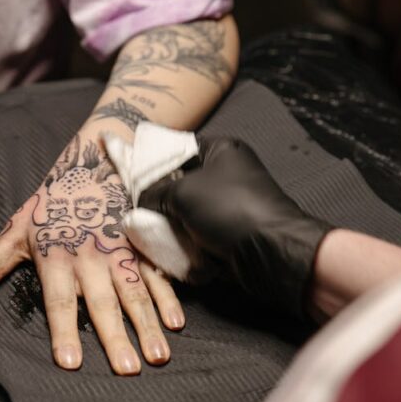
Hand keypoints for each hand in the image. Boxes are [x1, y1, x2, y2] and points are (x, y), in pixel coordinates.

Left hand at [0, 136, 184, 374]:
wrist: (94, 158)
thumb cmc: (52, 201)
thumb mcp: (18, 227)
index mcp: (57, 258)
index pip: (60, 303)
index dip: (64, 333)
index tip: (71, 364)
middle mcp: (91, 258)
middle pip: (103, 304)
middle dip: (115, 338)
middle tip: (126, 371)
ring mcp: (120, 251)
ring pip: (135, 294)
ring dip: (148, 326)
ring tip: (157, 357)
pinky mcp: (141, 244)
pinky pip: (156, 275)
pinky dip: (168, 299)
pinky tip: (175, 325)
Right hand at [141, 137, 331, 319]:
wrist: (269, 251)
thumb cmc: (228, 208)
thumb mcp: (183, 192)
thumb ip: (155, 192)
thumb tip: (140, 203)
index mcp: (221, 150)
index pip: (179, 150)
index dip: (154, 165)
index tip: (131, 182)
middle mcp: (227, 173)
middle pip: (181, 185)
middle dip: (160, 201)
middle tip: (139, 212)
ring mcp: (230, 205)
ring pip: (187, 214)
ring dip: (172, 227)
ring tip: (152, 234)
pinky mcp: (230, 233)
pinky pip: (199, 235)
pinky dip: (187, 244)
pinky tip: (172, 251)